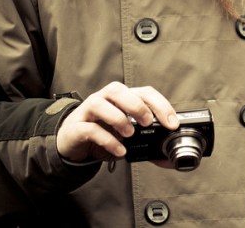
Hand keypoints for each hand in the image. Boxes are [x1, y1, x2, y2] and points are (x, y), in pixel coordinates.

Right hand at [56, 82, 177, 162]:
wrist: (72, 143)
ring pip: (100, 104)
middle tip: (148, 123)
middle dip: (136, 105)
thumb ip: (143, 137)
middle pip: (118, 90)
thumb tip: (164, 155)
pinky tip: (120, 151)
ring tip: (130, 135)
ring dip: (119, 118)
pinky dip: (108, 140)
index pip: (143, 92)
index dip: (160, 105)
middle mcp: (104, 99)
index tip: (172, 123)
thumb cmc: (102, 133)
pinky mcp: (76, 127)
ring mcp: (88, 111)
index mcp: (121, 97)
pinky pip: (91, 129)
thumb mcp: (125, 132)